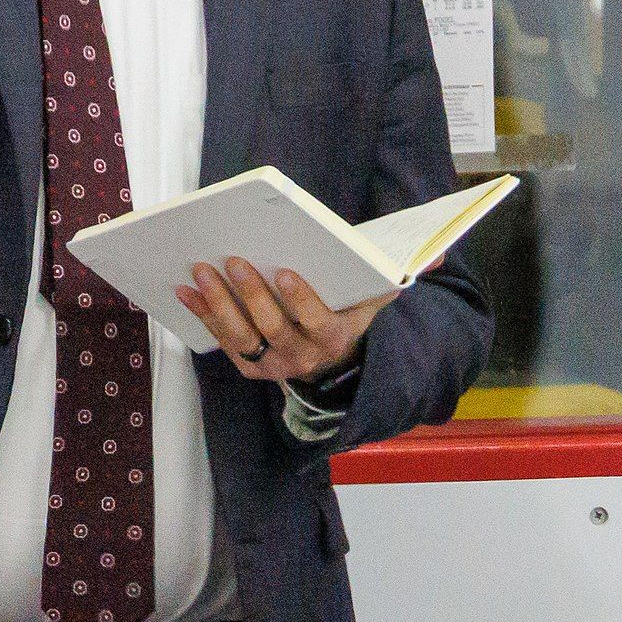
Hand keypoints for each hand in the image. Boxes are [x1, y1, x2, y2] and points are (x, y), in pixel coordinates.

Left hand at [175, 260, 397, 383]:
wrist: (331, 363)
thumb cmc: (346, 314)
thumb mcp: (371, 299)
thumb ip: (389, 278)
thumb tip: (435, 254)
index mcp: (334, 338)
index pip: (317, 321)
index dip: (301, 300)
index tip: (284, 272)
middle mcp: (304, 358)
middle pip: (273, 328)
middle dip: (252, 295)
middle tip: (233, 261)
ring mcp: (274, 366)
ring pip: (242, 337)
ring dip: (218, 305)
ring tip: (201, 272)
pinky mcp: (251, 367)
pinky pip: (223, 341)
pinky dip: (203, 315)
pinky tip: (186, 291)